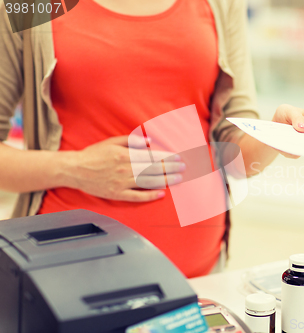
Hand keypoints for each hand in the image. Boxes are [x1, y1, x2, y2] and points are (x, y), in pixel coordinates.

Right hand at [66, 135, 184, 201]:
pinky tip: (161, 194)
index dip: (167, 157)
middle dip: (171, 168)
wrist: (74, 169)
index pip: (151, 156)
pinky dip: (150, 195)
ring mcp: (121, 183)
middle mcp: (125, 169)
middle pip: (153, 169)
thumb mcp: (112, 141)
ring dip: (165, 181)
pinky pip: (136, 196)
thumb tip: (149, 142)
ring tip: (177, 179)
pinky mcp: (117, 194)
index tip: (178, 157)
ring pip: (148, 182)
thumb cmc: (94, 154)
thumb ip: (131, 141)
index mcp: (124, 155)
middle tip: (183, 168)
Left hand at [272, 104, 303, 157]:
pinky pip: (292, 154)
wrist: (274, 125)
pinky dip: (288, 151)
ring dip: (299, 149)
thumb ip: (297, 117)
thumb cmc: (286, 114)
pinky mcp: (292, 151)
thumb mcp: (289, 110)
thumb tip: (303, 128)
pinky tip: (285, 147)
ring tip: (295, 146)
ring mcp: (302, 145)